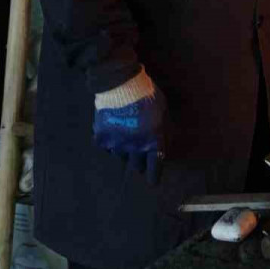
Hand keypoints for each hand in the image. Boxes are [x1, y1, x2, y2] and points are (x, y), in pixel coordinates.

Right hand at [93, 68, 166, 184]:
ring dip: (125, 151)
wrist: (121, 85)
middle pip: (137, 165)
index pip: (155, 166)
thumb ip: (165, 129)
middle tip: (139, 156)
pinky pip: (107, 146)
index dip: (153, 176)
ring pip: (121, 156)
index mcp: (153, 141)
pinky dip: (110, 141)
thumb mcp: (164, 111)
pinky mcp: (102, 138)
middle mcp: (135, 147)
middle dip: (139, 162)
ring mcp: (117, 144)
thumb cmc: (148, 95)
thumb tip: (167, 143)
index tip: (152, 183)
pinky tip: (112, 130)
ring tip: (126, 137)